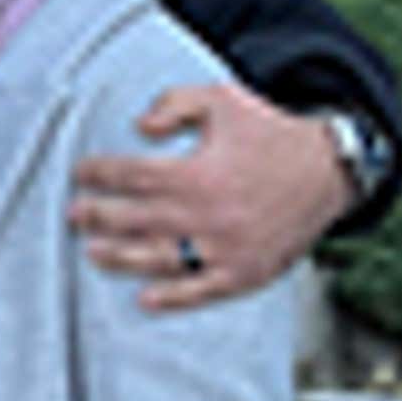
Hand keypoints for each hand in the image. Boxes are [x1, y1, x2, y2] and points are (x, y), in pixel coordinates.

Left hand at [70, 80, 356, 312]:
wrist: (328, 171)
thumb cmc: (269, 132)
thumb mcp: (224, 101)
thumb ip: (177, 104)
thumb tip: (139, 126)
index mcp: (198, 173)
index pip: (133, 176)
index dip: (100, 173)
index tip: (79, 172)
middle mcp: (207, 215)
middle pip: (137, 220)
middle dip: (98, 215)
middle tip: (72, 214)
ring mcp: (225, 249)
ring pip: (160, 258)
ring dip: (121, 257)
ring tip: (92, 253)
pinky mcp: (243, 273)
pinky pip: (201, 290)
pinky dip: (173, 298)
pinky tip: (145, 299)